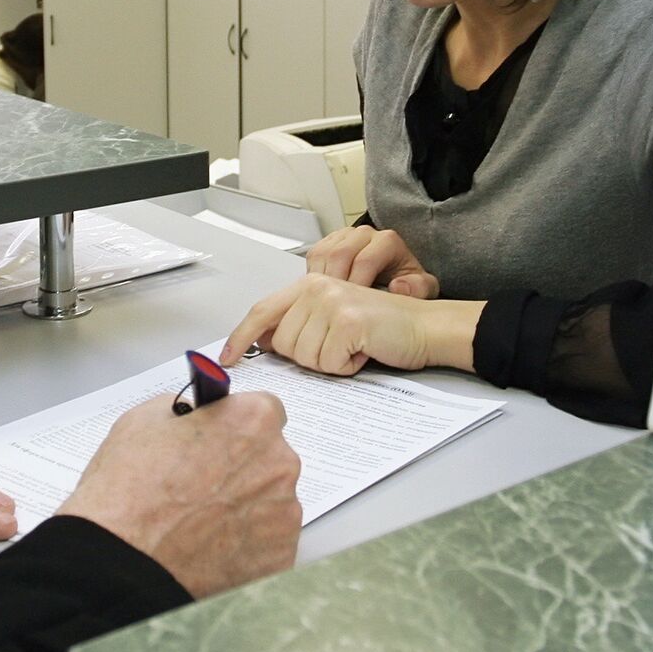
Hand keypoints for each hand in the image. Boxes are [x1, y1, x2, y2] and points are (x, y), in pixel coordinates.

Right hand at [56, 394, 300, 596]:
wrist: (121, 562)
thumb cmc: (129, 492)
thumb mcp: (146, 419)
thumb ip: (189, 411)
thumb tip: (199, 416)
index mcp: (254, 420)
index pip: (264, 411)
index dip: (237, 425)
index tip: (222, 438)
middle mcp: (279, 463)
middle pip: (270, 459)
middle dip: (243, 468)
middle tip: (203, 487)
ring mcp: (283, 513)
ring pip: (271, 503)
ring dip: (245, 508)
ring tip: (200, 524)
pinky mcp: (279, 557)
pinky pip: (268, 544)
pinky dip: (245, 546)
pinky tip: (210, 549)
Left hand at [221, 273, 480, 375]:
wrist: (424, 327)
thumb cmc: (381, 328)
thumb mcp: (333, 319)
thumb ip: (299, 323)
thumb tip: (262, 340)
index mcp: (309, 284)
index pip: (262, 311)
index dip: (241, 337)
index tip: (228, 359)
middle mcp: (317, 287)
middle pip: (282, 344)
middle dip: (308, 357)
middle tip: (339, 346)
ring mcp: (332, 302)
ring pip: (304, 357)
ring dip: (330, 363)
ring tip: (353, 347)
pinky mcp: (348, 321)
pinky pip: (328, 363)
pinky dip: (347, 367)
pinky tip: (363, 351)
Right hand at [305, 224, 439, 297]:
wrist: (396, 277)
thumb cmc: (405, 283)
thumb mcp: (421, 288)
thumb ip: (418, 288)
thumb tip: (398, 286)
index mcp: (387, 241)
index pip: (365, 260)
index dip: (357, 285)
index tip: (355, 306)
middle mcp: (365, 234)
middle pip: (340, 254)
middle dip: (336, 284)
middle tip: (335, 307)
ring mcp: (344, 236)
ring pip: (323, 253)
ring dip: (321, 280)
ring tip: (326, 302)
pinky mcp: (328, 242)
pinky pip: (314, 255)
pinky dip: (313, 275)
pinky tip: (320, 293)